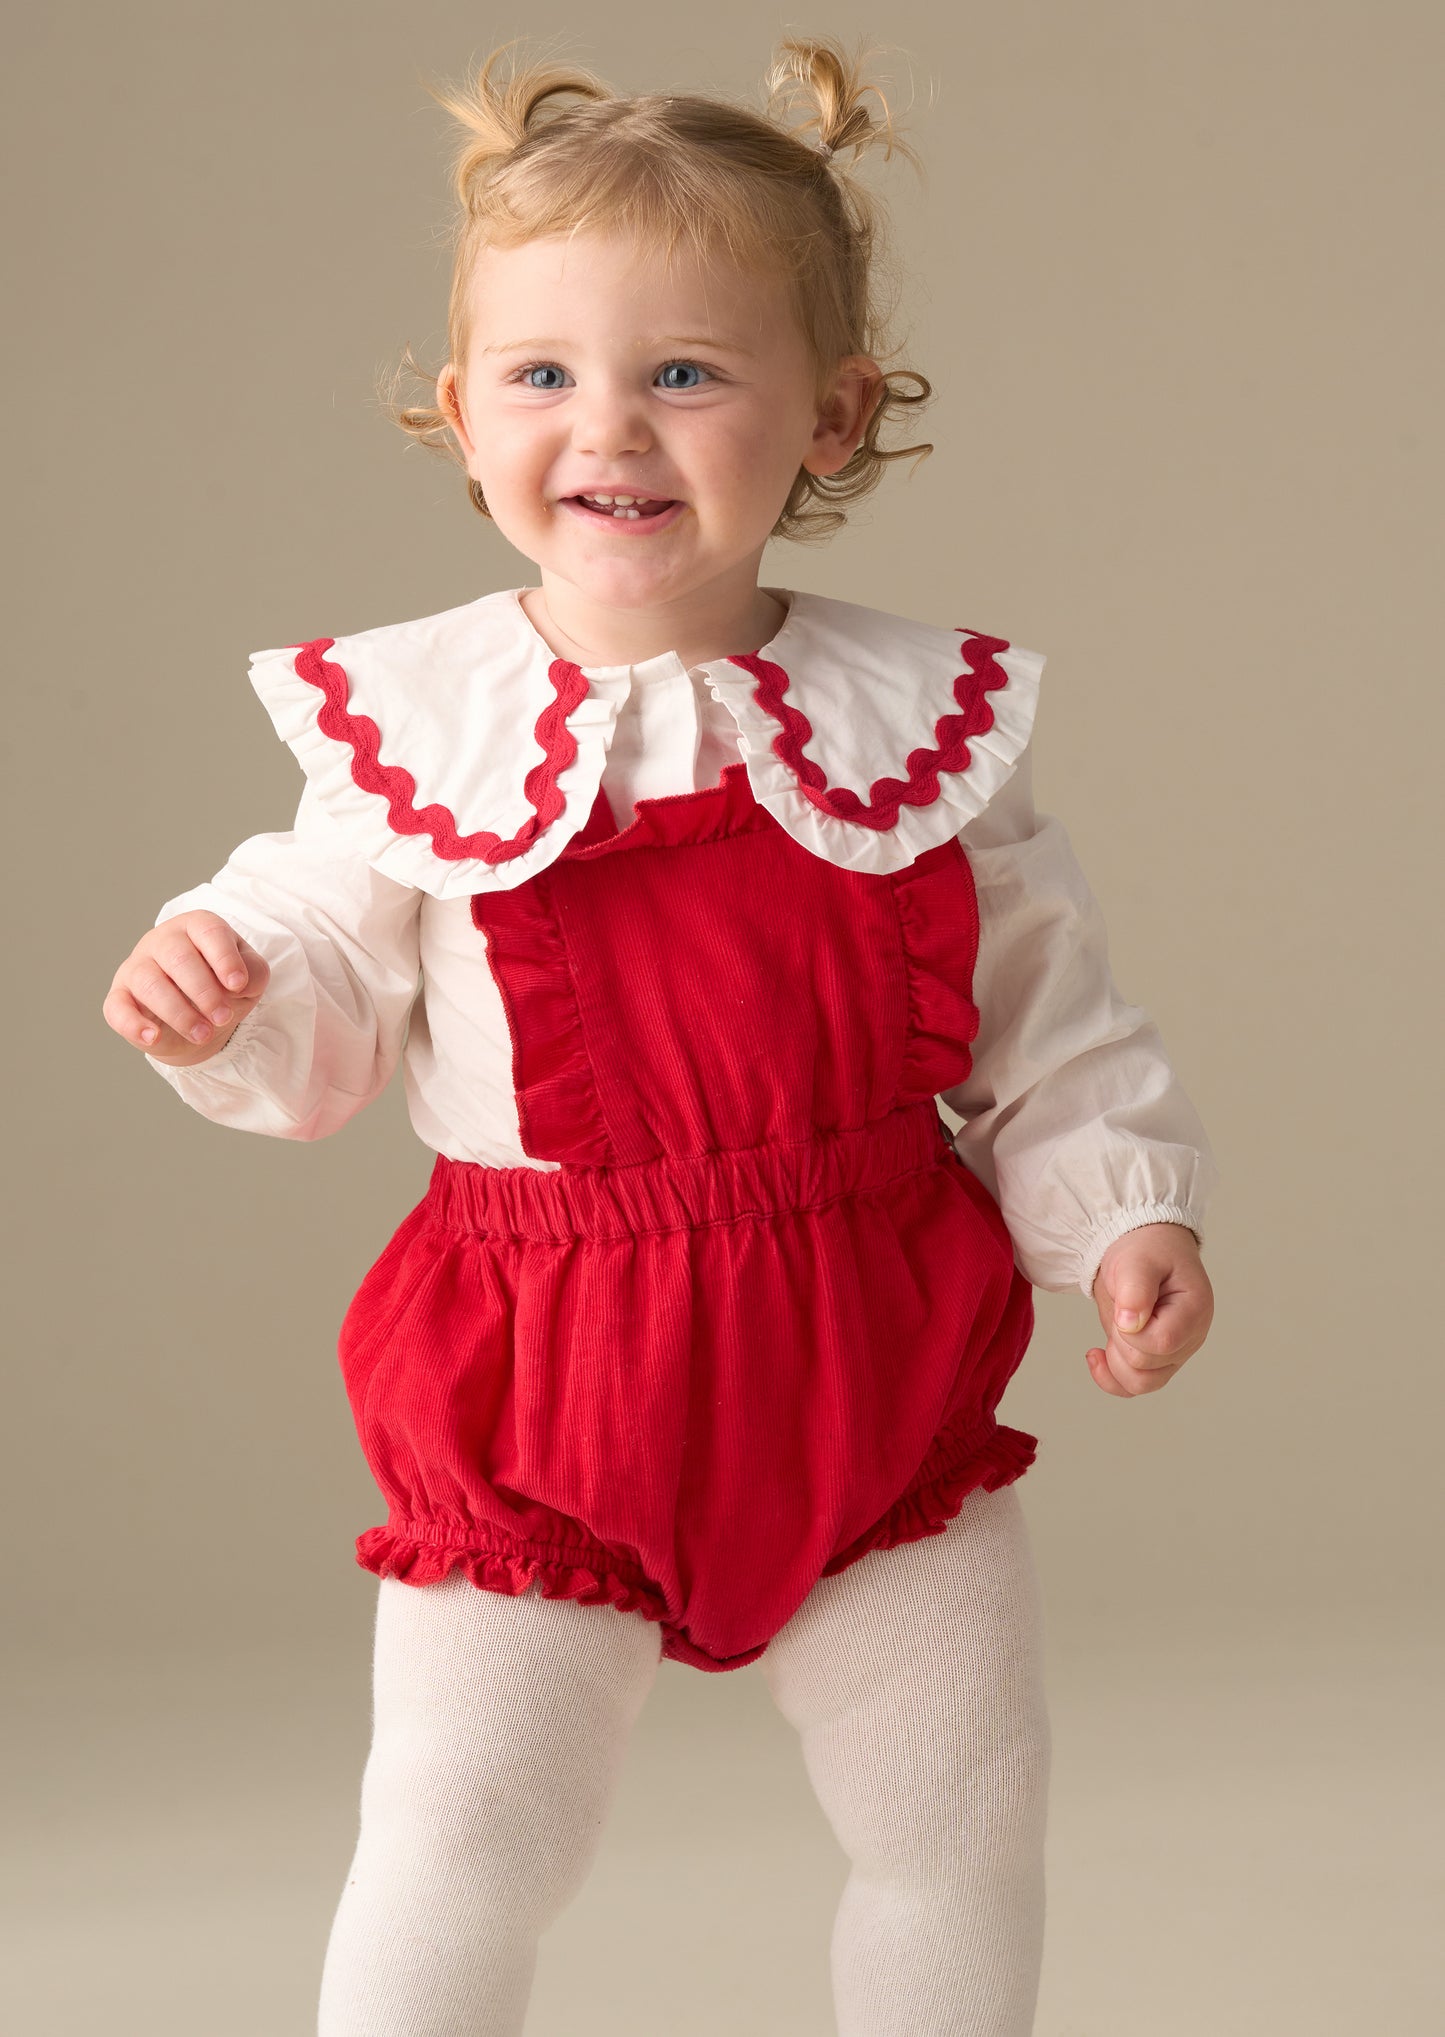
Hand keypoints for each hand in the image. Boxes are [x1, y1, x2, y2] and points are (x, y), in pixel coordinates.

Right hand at [104, 910, 270, 1066]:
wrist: (200, 1018)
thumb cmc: (223, 985)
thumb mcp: (249, 977)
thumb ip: (253, 972)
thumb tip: (240, 982)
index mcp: (196, 927)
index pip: (208, 931)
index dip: (224, 958)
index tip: (238, 985)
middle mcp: (162, 941)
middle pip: (178, 957)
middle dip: (204, 992)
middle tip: (222, 1018)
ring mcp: (137, 967)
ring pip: (150, 984)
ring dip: (179, 1013)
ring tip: (202, 1034)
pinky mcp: (120, 997)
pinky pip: (117, 1008)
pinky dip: (133, 1024)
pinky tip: (153, 1037)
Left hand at [1085, 1222, 1213, 1397]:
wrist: (1144, 1248)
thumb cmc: (1146, 1250)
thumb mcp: (1136, 1260)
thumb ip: (1135, 1289)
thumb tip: (1129, 1325)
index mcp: (1194, 1311)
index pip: (1162, 1342)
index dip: (1132, 1331)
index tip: (1125, 1304)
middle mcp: (1191, 1338)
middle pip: (1146, 1367)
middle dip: (1120, 1340)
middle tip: (1121, 1306)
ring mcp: (1175, 1353)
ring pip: (1140, 1384)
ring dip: (1114, 1360)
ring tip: (1112, 1326)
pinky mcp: (1157, 1361)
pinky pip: (1133, 1387)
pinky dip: (1109, 1377)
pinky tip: (1095, 1354)